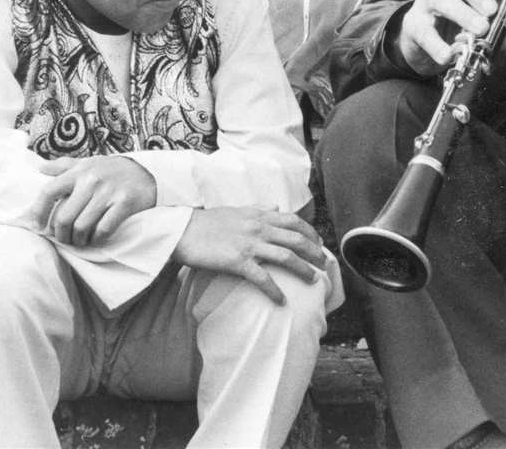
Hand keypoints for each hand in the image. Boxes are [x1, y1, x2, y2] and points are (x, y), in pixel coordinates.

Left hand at [31, 156, 157, 246]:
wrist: (149, 172)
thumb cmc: (113, 171)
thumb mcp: (90, 163)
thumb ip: (65, 166)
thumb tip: (40, 168)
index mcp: (80, 171)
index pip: (49, 192)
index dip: (38, 212)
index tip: (37, 225)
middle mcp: (92, 180)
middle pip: (64, 217)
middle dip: (61, 234)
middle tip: (64, 239)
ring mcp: (109, 192)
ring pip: (81, 227)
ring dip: (78, 240)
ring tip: (79, 241)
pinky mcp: (125, 202)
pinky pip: (103, 229)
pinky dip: (96, 238)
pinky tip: (96, 238)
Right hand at [171, 207, 327, 303]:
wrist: (181, 230)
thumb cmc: (207, 221)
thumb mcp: (237, 210)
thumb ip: (259, 209)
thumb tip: (276, 205)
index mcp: (260, 215)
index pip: (294, 220)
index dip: (310, 232)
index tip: (319, 242)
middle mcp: (259, 227)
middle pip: (296, 239)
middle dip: (314, 252)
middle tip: (324, 263)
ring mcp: (250, 244)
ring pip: (286, 257)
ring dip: (303, 269)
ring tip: (313, 281)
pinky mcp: (237, 261)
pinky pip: (262, 277)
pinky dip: (274, 290)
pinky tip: (281, 301)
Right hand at [397, 0, 505, 76]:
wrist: (423, 43)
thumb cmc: (456, 23)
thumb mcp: (482, 16)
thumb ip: (503, 10)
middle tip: (492, 10)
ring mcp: (425, 4)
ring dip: (462, 13)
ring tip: (481, 29)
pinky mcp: (415, 27)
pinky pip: (424, 32)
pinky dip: (437, 45)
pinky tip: (449, 55)